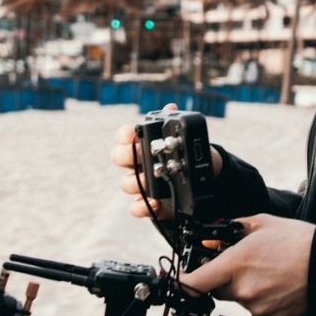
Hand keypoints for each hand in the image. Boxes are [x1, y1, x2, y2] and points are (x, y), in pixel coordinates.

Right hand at [111, 104, 222, 219]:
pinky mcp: (149, 204)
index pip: (123, 136)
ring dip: (136, 181)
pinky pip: (136, 207)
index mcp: (141, 145)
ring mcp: (141, 184)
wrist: (198, 181)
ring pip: (126, 183)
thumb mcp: (183, 141)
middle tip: (140, 155)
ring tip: (150, 180)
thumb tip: (171, 108)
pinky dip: (143, 206)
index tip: (134, 133)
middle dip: (126, 155)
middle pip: (118, 157)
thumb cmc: (183, 156)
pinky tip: (156, 202)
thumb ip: (175, 125)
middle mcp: (137, 164)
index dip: (125, 134)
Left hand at [178, 214, 313, 315]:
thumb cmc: (300, 242)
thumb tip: (214, 237)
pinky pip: (257, 309)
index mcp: (236, 264)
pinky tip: (278, 284)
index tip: (179, 281)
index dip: (181, 283)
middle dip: (224, 279)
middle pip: (216, 291)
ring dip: (246, 288)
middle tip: (245, 265)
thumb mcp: (262, 223)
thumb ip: (232, 230)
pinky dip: (263, 298)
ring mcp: (257, 306)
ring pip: (239, 299)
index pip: (194, 283)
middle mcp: (243, 289)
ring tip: (269, 272)